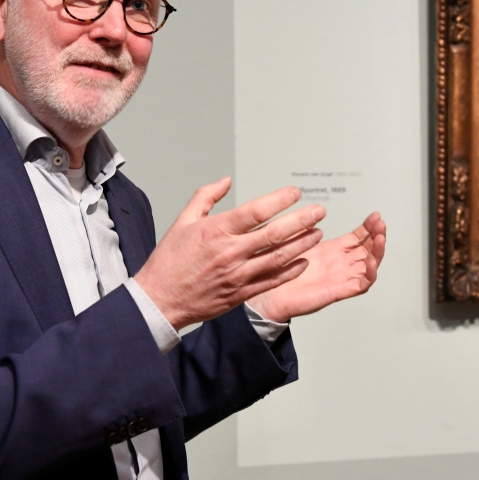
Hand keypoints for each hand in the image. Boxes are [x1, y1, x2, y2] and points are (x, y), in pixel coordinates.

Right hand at [135, 177, 325, 329]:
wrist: (160, 299)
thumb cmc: (169, 261)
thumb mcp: (183, 221)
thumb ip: (206, 197)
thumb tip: (226, 180)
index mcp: (216, 231)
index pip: (256, 211)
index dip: (280, 200)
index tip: (295, 193)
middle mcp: (230, 253)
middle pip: (274, 233)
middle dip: (301, 220)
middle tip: (318, 211)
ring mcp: (237, 275)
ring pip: (278, 258)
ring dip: (301, 244)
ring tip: (317, 233)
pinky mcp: (240, 293)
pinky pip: (272, 281)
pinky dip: (290, 271)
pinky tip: (303, 261)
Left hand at [248, 212, 385, 322]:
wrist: (271, 295)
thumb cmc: (282, 272)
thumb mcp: (297, 243)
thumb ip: (307, 228)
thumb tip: (313, 210)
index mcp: (333, 251)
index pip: (358, 238)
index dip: (368, 227)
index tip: (374, 216)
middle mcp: (341, 264)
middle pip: (368, 249)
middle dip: (377, 236)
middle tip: (380, 224)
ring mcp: (342, 277)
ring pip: (369, 265)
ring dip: (378, 252)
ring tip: (380, 238)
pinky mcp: (339, 291)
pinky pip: (361, 284)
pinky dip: (370, 274)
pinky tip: (372, 262)